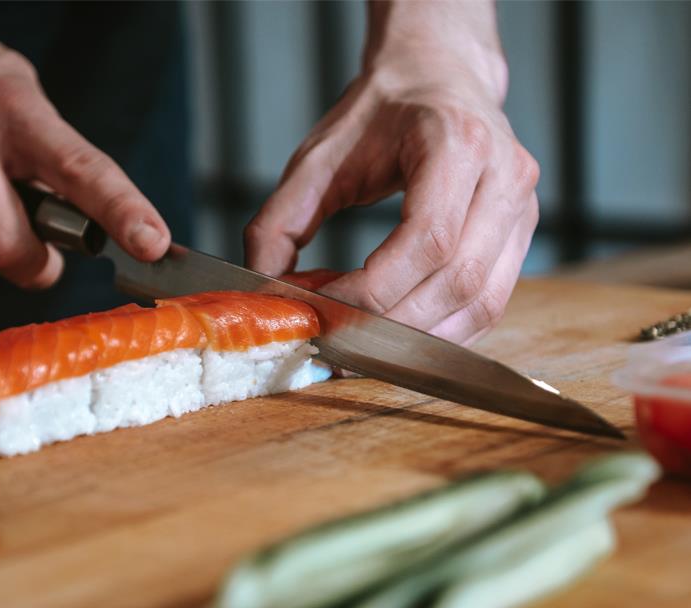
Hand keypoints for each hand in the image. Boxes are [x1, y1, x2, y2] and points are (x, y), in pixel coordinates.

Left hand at [246, 5, 538, 344]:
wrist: (437, 76)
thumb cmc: (379, 115)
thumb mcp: (317, 157)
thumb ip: (280, 221)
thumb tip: (265, 290)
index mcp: (457, 143)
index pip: (426, 240)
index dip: (372, 291)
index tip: (322, 310)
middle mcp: (505, 177)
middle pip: (456, 281)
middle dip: (391, 325)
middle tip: (335, 342)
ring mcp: (524, 208)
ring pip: (480, 304)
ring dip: (419, 341)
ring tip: (362, 348)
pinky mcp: (522, 235)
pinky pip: (489, 304)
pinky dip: (443, 333)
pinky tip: (399, 336)